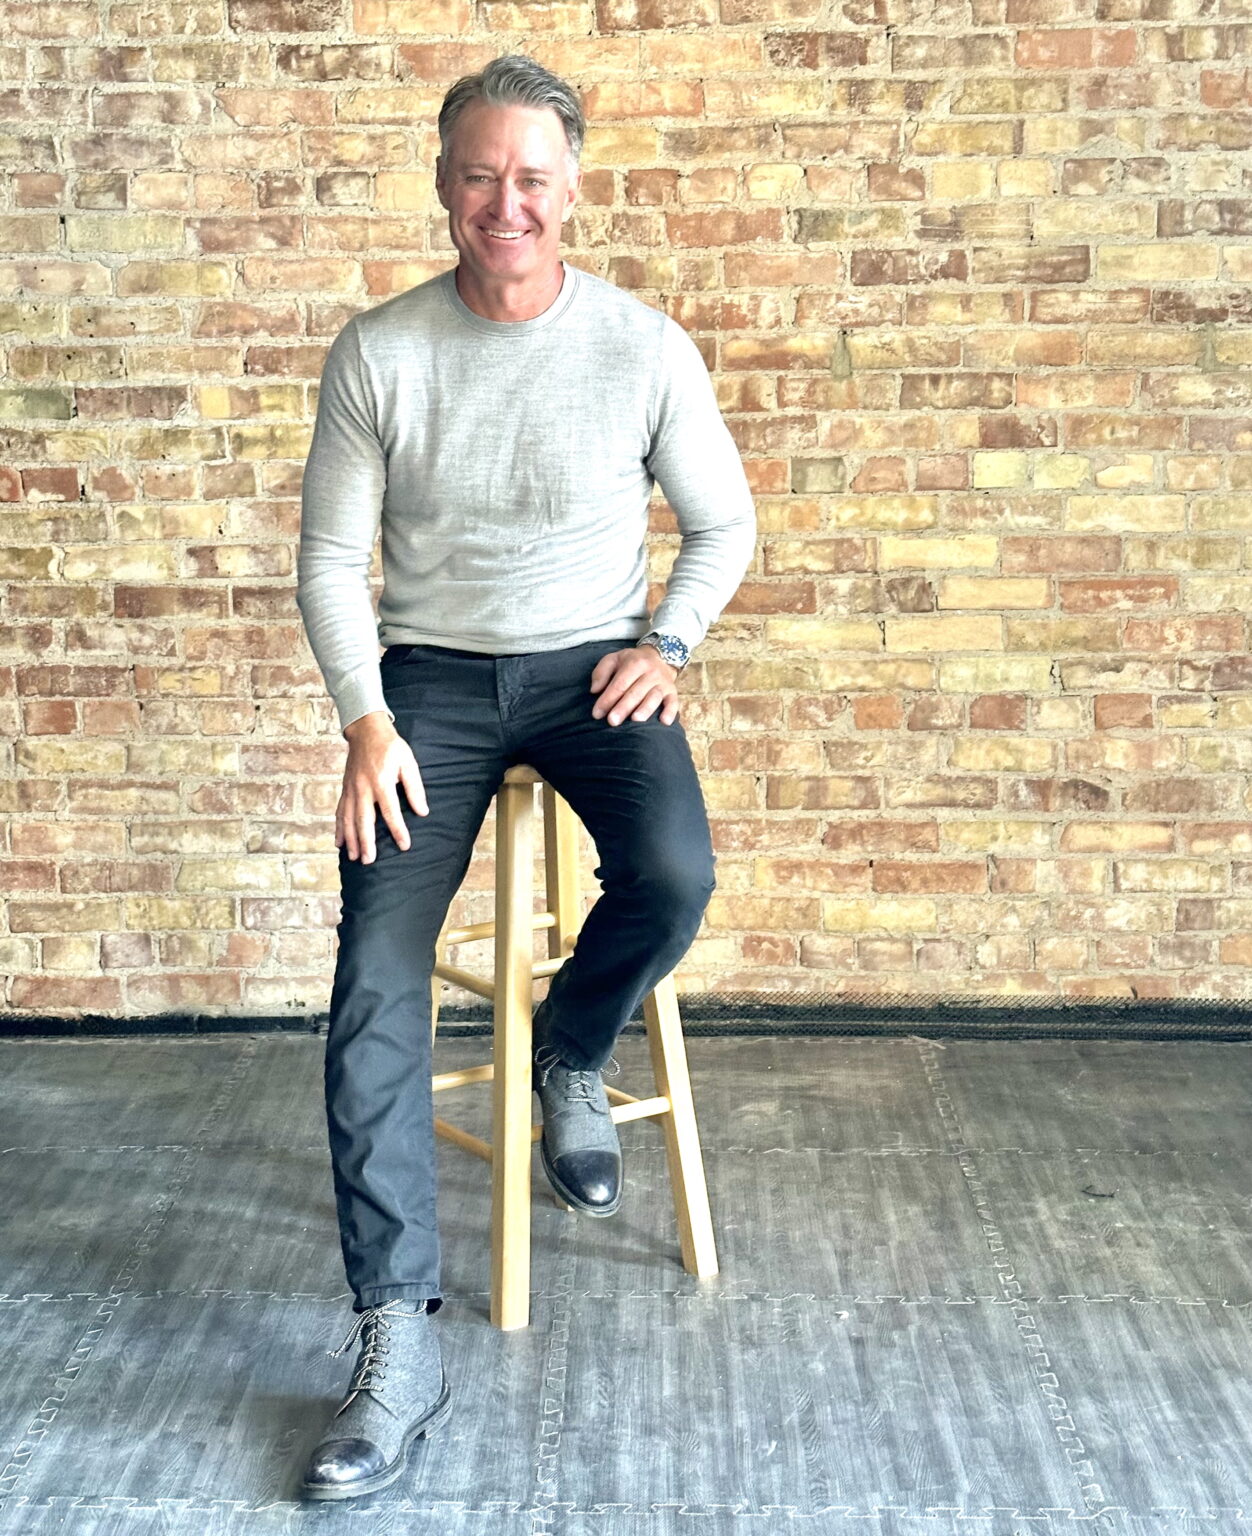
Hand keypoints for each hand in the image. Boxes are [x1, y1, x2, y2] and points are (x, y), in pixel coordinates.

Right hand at [337, 711, 428, 862]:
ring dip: (350, 839)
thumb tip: (422, 811)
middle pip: (364, 820)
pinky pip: (340, 811)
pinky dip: (339, 828)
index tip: (404, 845)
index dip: (398, 830)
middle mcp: (363, 788)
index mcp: (381, 781)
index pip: (390, 811)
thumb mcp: (408, 762)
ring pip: (348, 818)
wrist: (366, 730)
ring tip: (353, 857)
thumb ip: (414, 788)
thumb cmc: (390, 746)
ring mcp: (351, 789)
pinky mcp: (345, 789)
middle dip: (366, 842)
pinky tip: (339, 842)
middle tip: (369, 861)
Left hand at [589, 646, 680, 726]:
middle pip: (635, 692)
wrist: (659, 656)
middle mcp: (651, 672)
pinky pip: (673, 702)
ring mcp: (663, 683)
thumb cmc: (631, 662)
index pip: (619, 684)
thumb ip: (601, 673)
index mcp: (635, 663)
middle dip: (623, 707)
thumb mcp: (614, 659)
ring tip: (635, 720)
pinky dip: (670, 712)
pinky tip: (664, 722)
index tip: (597, 713)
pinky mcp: (672, 692)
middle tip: (612, 721)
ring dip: (645, 709)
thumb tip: (594, 690)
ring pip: (654, 697)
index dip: (607, 699)